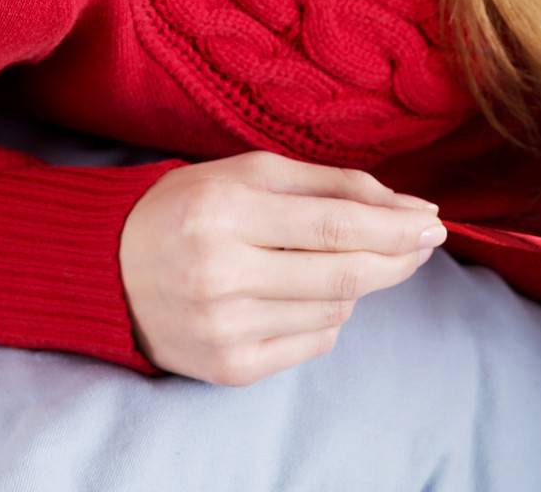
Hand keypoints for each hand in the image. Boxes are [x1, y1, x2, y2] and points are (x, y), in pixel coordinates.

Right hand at [118, 149, 444, 384]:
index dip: (394, 225)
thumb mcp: (250, 172)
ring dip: (355, 284)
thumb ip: (330, 184)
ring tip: (331, 259)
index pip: (335, 224)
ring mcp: (223, 328)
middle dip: (397, 257)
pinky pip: (310, 344)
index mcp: (226, 210)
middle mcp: (221, 273)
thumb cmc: (190, 206)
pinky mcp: (226, 368)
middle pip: (343, 274)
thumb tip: (406, 206)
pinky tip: (302, 293)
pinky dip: (327, 317)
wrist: (106, 267)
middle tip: (426, 240)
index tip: (434, 220)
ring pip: (334, 311)